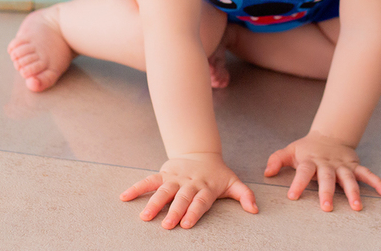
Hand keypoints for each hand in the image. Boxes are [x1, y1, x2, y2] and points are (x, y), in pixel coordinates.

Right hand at [120, 153, 257, 228]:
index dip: (194, 211)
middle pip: (181, 197)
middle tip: (167, 226)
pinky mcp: (164, 174)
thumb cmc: (218, 175)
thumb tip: (255, 210)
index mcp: (206, 187)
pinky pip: (149, 180)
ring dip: (154, 203)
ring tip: (145, 217)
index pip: (200, 200)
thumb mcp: (234, 183)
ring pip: (164, 190)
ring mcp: (175, 178)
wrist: (202, 153)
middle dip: (174, 211)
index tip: (186, 223)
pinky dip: (137, 188)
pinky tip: (125, 197)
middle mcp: (190, 183)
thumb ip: (244, 196)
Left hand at [264, 132, 380, 211]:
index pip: (303, 172)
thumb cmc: (307, 149)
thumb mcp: (290, 150)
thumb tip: (266, 172)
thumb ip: (277, 160)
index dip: (298, 183)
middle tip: (326, 207)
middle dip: (327, 192)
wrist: (330, 135)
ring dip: (353, 192)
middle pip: (327, 178)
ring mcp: (343, 165)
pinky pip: (368, 174)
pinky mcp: (355, 166)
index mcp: (311, 160)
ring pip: (349, 179)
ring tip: (357, 207)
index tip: (292, 196)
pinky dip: (377, 182)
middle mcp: (328, 164)